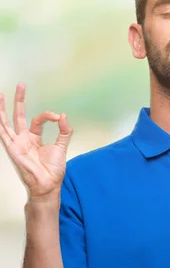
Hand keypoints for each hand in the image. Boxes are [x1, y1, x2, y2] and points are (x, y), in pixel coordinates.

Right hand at [0, 83, 72, 202]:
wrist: (48, 183)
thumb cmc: (53, 169)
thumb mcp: (61, 146)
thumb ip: (64, 131)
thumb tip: (63, 115)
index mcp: (34, 138)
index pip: (38, 120)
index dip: (48, 115)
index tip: (58, 117)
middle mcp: (23, 139)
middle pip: (18, 115)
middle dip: (19, 100)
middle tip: (21, 85)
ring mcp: (16, 143)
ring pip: (6, 122)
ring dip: (4, 108)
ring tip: (1, 94)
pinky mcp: (12, 148)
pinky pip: (3, 133)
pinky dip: (0, 123)